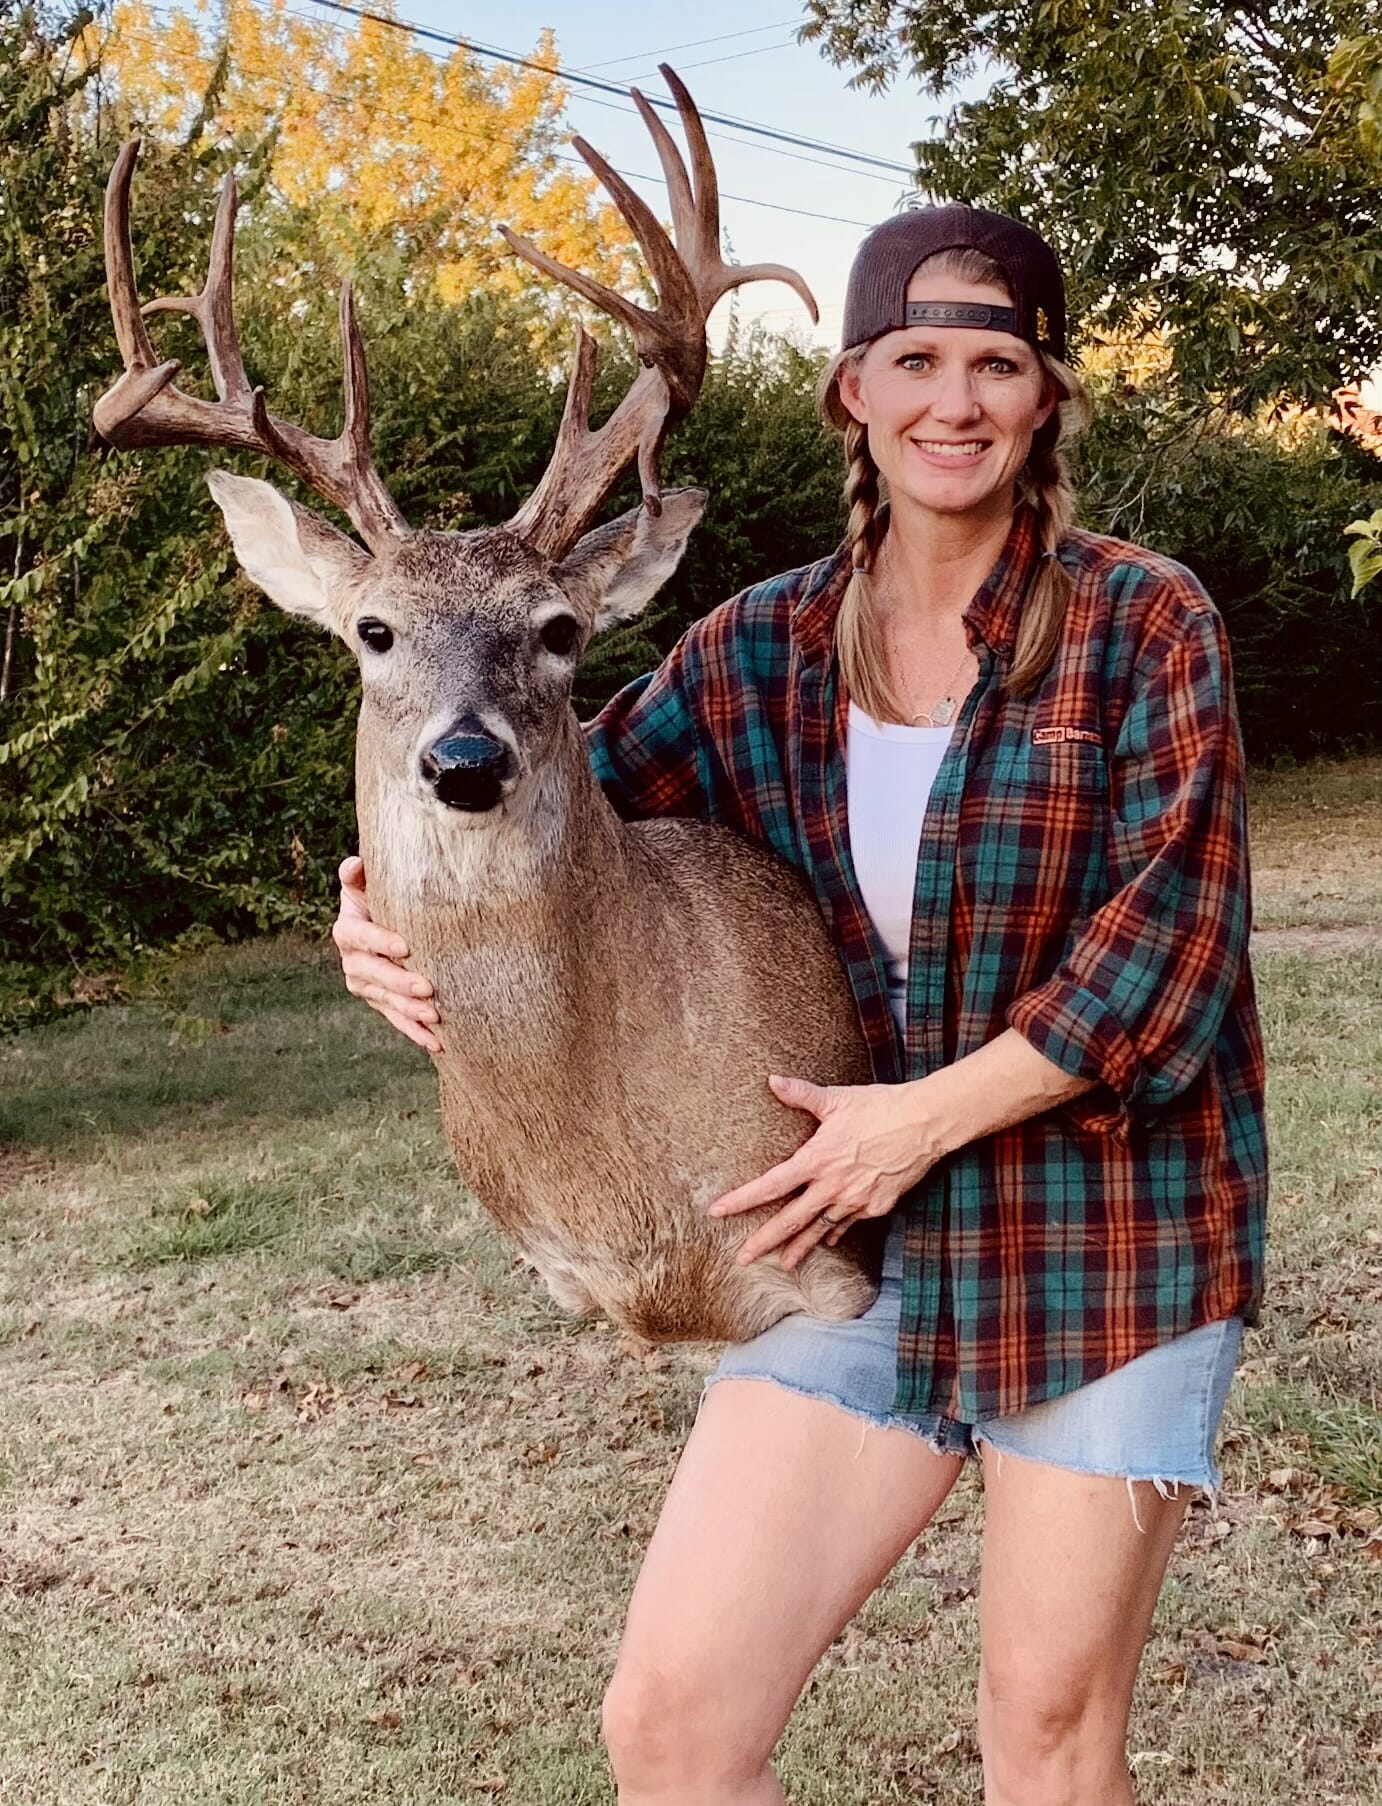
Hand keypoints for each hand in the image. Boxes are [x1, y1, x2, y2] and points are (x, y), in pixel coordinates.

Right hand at [332, 855, 442, 1053]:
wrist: (385, 916)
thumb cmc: (382, 894)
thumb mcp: (370, 881)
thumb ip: (359, 874)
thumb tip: (355, 865)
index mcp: (348, 929)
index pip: (361, 936)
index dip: (380, 941)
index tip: (406, 946)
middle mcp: (352, 960)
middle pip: (372, 974)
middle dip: (400, 983)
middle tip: (428, 988)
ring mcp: (365, 985)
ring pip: (386, 1001)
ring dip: (409, 1012)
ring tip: (435, 1017)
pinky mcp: (381, 1002)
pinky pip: (397, 1019)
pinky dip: (416, 1033)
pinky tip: (437, 1043)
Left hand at [708, 1074, 944, 1270]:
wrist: (925, 1124)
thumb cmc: (880, 1107)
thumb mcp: (837, 1099)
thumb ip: (802, 1094)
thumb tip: (772, 1080)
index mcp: (817, 1159)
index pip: (770, 1185)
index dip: (742, 1200)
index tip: (717, 1212)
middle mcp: (832, 1186)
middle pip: (790, 1220)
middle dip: (763, 1242)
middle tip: (742, 1259)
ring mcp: (855, 1200)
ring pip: (820, 1230)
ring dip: (799, 1248)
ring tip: (783, 1265)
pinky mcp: (877, 1206)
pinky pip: (849, 1224)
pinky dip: (835, 1233)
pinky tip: (827, 1242)